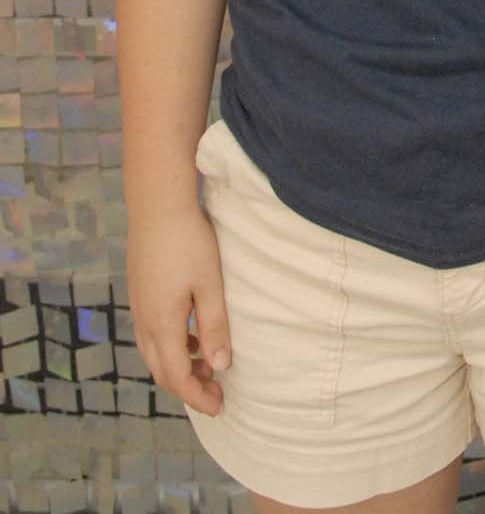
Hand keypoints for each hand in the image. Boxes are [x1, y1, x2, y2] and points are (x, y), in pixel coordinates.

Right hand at [128, 202, 231, 415]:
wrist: (157, 204)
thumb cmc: (188, 241)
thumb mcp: (209, 285)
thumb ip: (214, 326)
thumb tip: (220, 366)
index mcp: (162, 325)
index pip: (177, 378)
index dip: (197, 397)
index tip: (219, 406)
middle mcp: (144, 322)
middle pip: (162, 371)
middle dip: (188, 387)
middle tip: (216, 391)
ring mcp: (138, 307)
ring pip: (154, 353)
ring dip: (179, 366)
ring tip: (207, 365)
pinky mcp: (139, 293)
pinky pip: (151, 334)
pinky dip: (170, 346)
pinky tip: (191, 335)